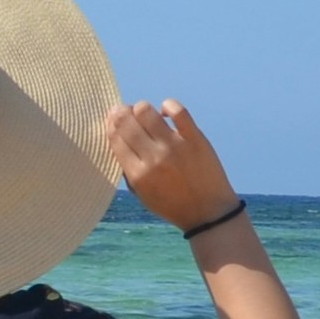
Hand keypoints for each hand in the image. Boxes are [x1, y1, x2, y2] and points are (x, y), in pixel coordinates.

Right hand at [102, 100, 239, 233]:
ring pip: (146, 111)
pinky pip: (177, 110)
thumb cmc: (172, 205)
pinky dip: (167, 106)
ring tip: (145, 114)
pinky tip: (165, 113)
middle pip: (127, 121)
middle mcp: (153, 158)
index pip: (116, 138)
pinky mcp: (195, 138)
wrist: (208, 212)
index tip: (113, 119)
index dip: (111, 124)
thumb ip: (128, 170)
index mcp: (138, 174)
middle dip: (121, 112)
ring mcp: (175, 146)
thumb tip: (118, 139)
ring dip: (141, 108)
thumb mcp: (142, 195)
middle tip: (124, 111)